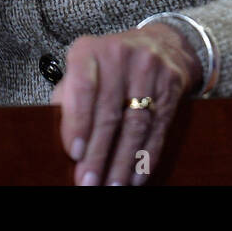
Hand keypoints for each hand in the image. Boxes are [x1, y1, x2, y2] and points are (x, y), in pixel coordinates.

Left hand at [50, 23, 202, 185]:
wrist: (157, 44)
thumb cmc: (106, 65)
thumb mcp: (82, 69)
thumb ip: (67, 97)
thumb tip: (60, 136)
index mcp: (88, 50)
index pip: (83, 88)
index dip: (78, 122)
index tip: (74, 153)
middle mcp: (119, 56)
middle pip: (110, 112)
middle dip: (98, 153)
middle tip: (88, 182)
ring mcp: (148, 70)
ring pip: (136, 125)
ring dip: (122, 162)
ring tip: (111, 186)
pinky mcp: (171, 86)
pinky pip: (158, 129)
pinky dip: (146, 157)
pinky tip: (135, 177)